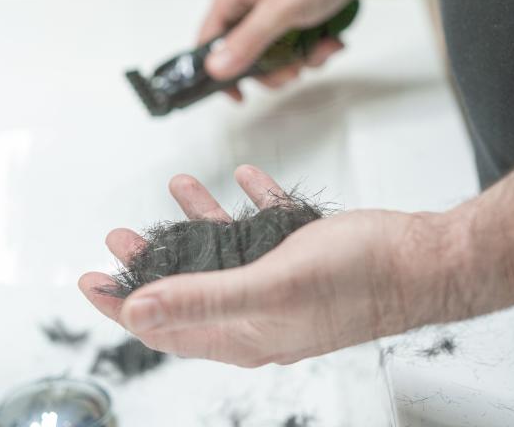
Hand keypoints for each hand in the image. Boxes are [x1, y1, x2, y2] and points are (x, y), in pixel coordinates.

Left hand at [79, 165, 468, 366]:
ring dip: (197, 223)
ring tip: (177, 188)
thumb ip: (200, 298)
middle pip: (188, 288)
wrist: (423, 261)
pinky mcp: (308, 255)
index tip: (90, 278)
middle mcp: (258, 313)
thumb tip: (135, 310)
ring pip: (226, 254)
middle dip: (152, 260)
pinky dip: (251, 205)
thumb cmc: (358, 279)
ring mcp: (283, 283)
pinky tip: (245, 179)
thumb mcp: (269, 287)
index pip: (165, 327)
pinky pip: (268, 228)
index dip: (122, 304)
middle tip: (123, 235)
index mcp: (243, 333)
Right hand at [199, 0, 397, 99]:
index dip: (219, 71)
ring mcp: (278, 5)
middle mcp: (252, 0)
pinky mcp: (302, 10)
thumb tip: (217, 67)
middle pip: (247, 55)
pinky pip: (301, 43)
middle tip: (292, 69)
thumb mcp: (281, 10)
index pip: (209, 42)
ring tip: (319, 46)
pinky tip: (331, 37)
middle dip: (274, 68)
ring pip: (278, 52)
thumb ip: (247, 42)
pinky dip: (317, 47)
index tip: (237, 93)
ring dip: (302, 57)